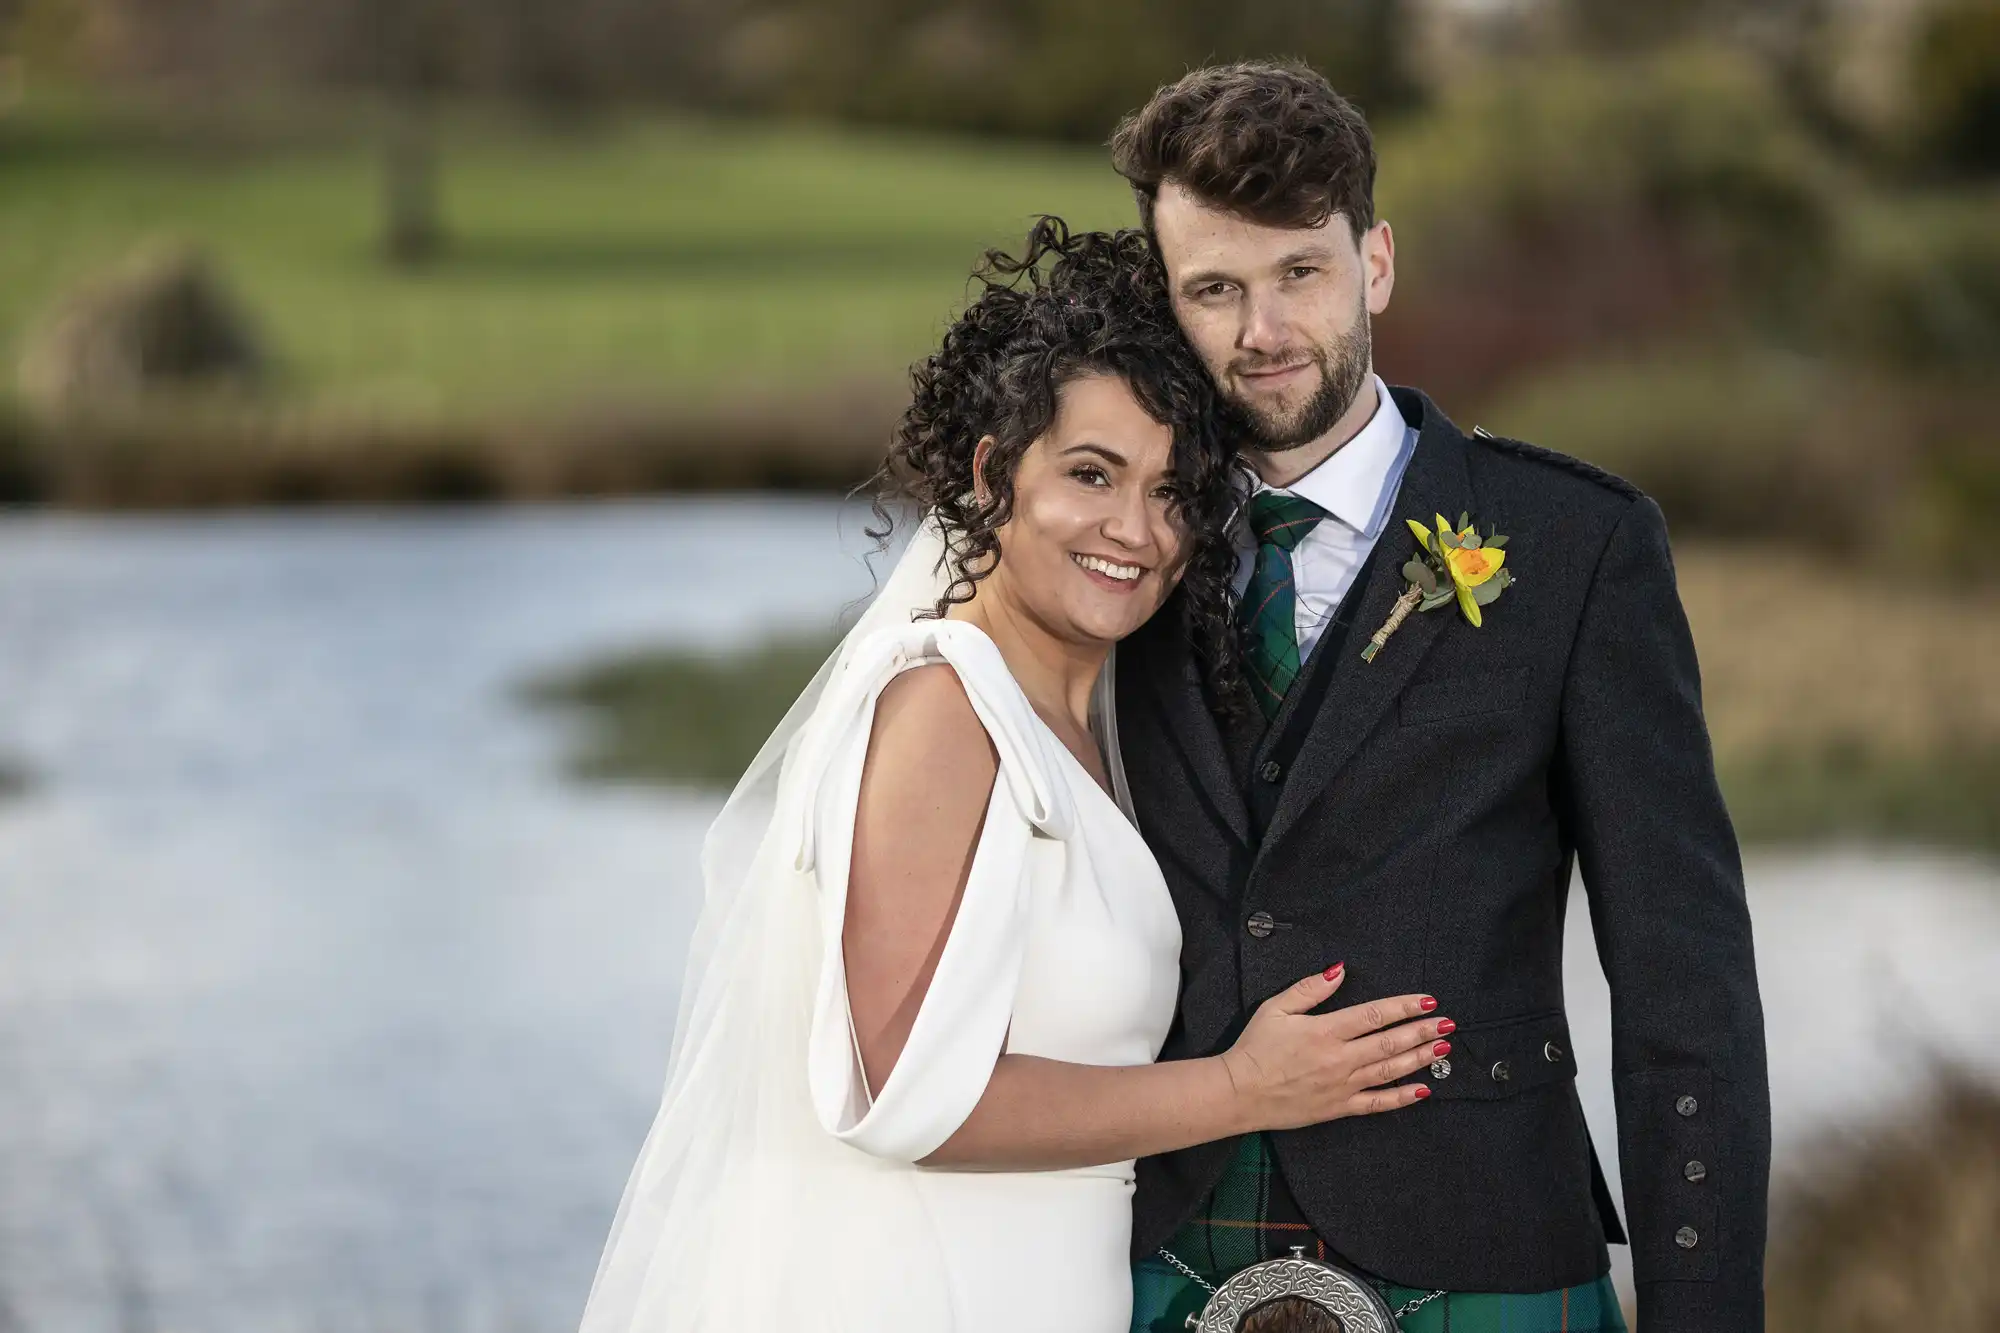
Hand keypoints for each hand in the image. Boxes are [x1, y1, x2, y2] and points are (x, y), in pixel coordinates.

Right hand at [1219, 964, 1450, 1130]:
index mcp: (1326, 1031)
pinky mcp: (1340, 1107)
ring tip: (1442, 1048)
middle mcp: (1340, 1058)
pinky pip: (1377, 1103)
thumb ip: (1310, 988)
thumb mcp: (1276, 1008)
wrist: (1239, 1093)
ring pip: (1390, 1071)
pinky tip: (1423, 1089)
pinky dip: (1402, 1097)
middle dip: (1421, 1031)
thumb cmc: (1255, 1048)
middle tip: (1447, 1024)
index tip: (1427, 1000)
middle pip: (1389, 1043)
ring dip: (1419, 1058)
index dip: (1403, 1007)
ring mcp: (1343, 1085)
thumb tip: (1340, 970)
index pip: (1374, 1015)